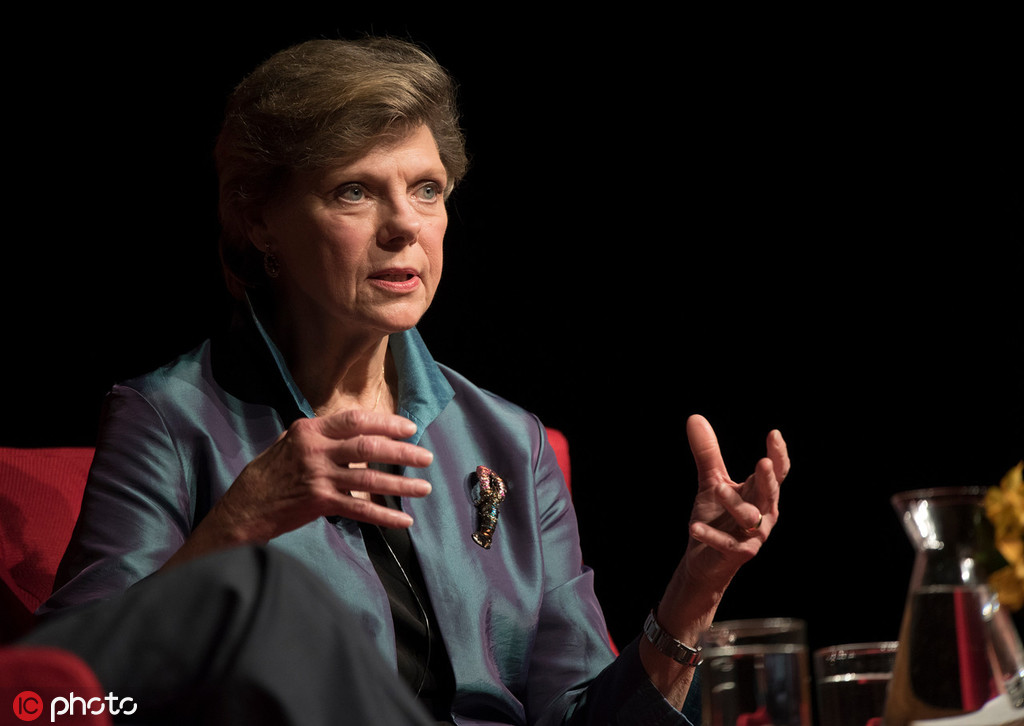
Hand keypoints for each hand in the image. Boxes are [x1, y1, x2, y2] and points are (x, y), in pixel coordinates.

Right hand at [176, 411, 432, 562]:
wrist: (243, 508)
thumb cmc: (267, 474)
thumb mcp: (289, 443)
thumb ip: (320, 436)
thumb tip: (353, 430)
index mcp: (309, 430)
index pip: (355, 420)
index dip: (386, 422)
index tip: (409, 428)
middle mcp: (315, 450)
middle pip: (368, 447)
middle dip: (402, 452)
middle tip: (425, 457)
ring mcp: (318, 477)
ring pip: (369, 479)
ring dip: (401, 484)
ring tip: (424, 488)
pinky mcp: (319, 503)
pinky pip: (360, 510)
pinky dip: (384, 516)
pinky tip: (404, 521)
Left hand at [682, 413, 788, 590]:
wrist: (704, 556)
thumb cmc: (716, 516)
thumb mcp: (711, 481)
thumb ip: (708, 453)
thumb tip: (694, 418)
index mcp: (761, 493)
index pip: (776, 473)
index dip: (778, 454)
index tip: (774, 434)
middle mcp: (763, 513)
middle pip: (769, 494)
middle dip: (767, 479)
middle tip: (763, 462)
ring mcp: (752, 536)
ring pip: (749, 517)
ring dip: (734, 503)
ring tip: (717, 489)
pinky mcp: (737, 554)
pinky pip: (726, 543)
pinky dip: (710, 535)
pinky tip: (694, 527)